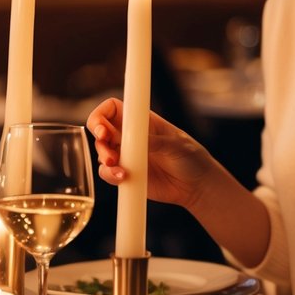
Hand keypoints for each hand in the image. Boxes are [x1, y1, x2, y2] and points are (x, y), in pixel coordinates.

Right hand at [87, 100, 215, 210]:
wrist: (196, 186)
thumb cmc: (191, 157)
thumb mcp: (176, 145)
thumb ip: (155, 141)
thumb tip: (136, 140)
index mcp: (142, 121)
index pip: (112, 108)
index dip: (101, 115)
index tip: (102, 128)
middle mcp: (130, 136)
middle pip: (101, 130)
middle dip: (99, 140)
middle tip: (109, 153)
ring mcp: (127, 156)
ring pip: (101, 152)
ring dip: (104, 159)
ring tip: (118, 167)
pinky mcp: (127, 174)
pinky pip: (108, 173)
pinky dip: (109, 175)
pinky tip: (123, 178)